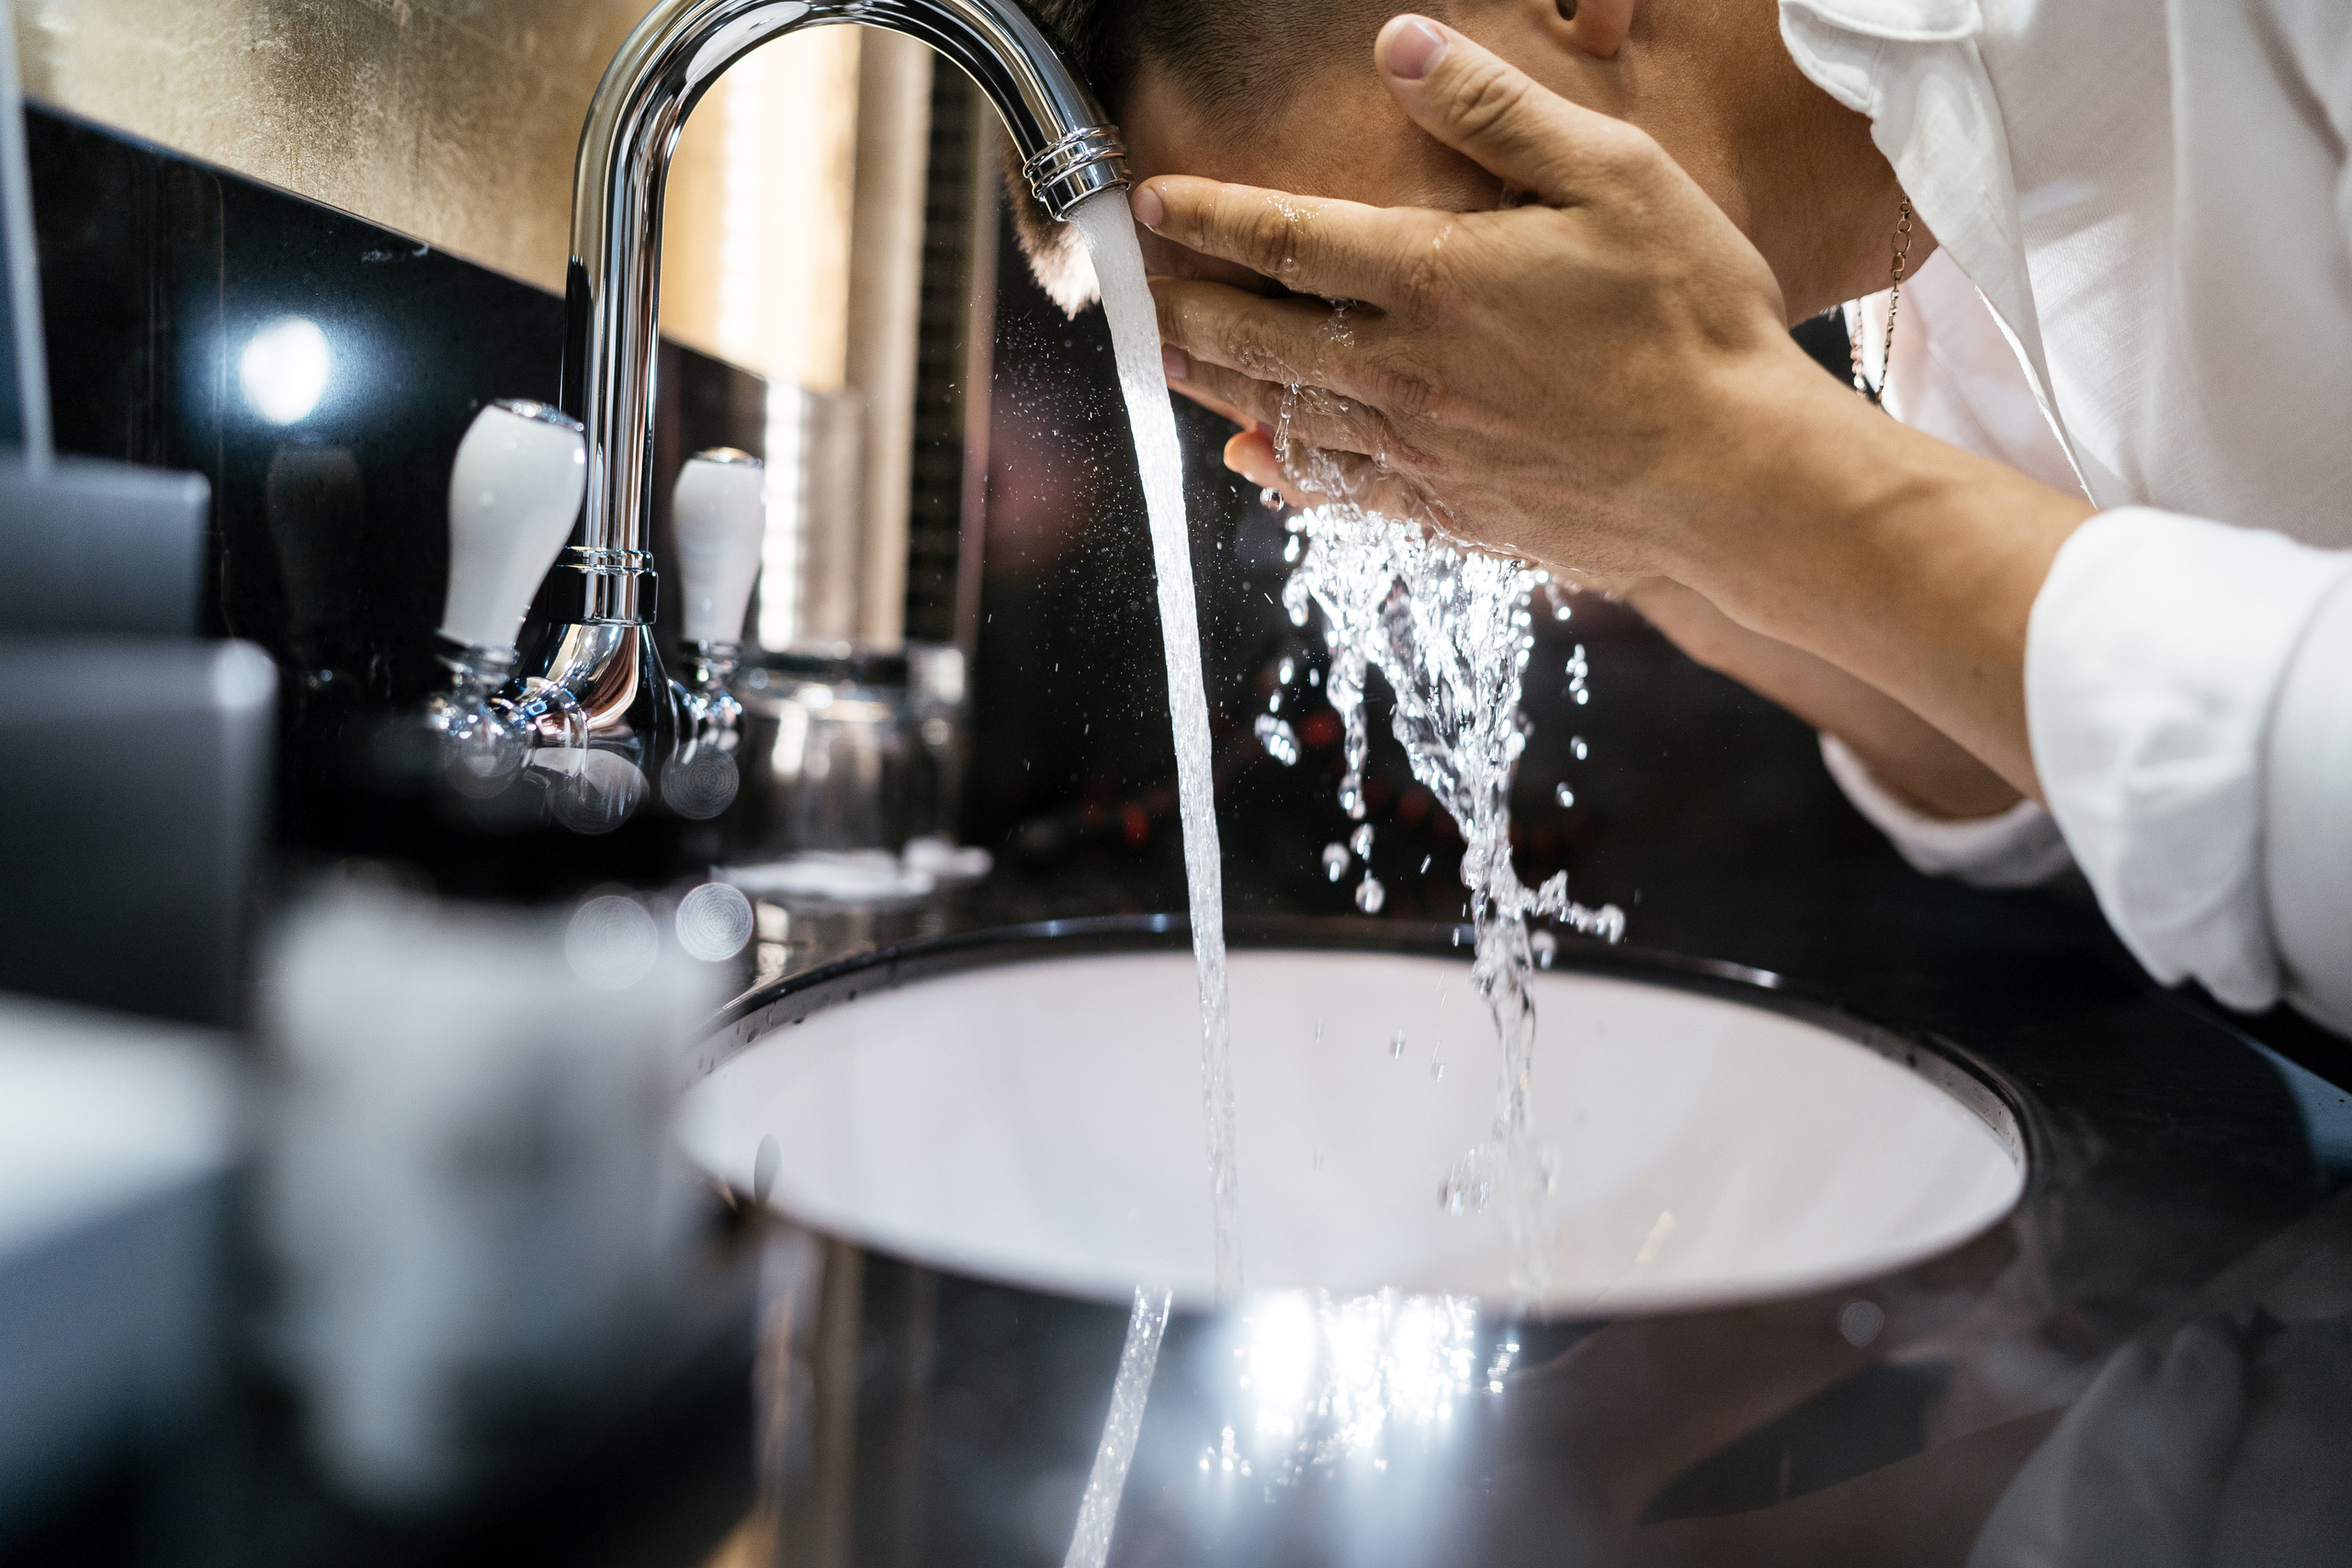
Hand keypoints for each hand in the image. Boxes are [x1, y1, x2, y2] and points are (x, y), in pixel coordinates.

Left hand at [1141, 14, 2092, 796]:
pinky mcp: (1451, 512)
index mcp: (1433, 280)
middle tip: (1126, 297)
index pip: (1285, 238)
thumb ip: (1498, 112)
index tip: (1154, 201)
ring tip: (1165, 362)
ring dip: (1214, 384)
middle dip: (1182, 308)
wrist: (1733, 481)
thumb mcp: (1614, 177)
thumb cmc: (1691, 320)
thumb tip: (1400, 48)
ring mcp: (1422, 451)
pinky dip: (1284, 471)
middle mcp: (1405, 372)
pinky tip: (1258, 461)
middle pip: (1257, 337)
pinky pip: (1342, 492)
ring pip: (1284, 414)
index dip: (1211, 215)